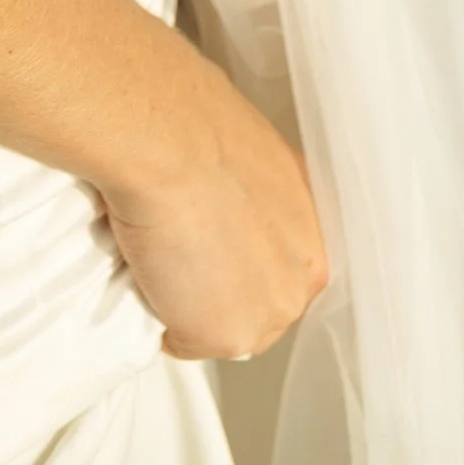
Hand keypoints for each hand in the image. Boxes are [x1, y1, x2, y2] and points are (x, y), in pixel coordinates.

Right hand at [100, 71, 327, 359]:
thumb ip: (250, 195)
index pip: (277, 263)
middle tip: (181, 247)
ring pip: (223, 326)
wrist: (166, 138)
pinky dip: (159, 318)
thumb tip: (219, 199)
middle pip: (256, 302)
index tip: (210, 239)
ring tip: (163, 255)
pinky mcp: (229, 335)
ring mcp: (271, 310)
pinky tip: (150, 272)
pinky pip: (182, 342)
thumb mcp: (245, 154)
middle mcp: (305, 272)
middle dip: (219, 286)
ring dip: (190, 305)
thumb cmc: (192, 122)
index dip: (235, 254)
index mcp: (314, 224)